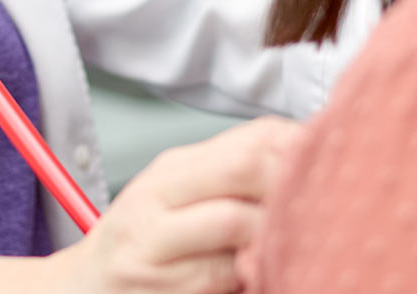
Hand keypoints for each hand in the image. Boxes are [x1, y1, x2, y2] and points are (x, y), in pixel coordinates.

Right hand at [52, 116, 303, 293]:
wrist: (85, 292)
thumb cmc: (147, 247)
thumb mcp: (180, 197)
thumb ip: (235, 175)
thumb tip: (308, 153)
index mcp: (173, 170)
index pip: (251, 138)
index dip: (301, 151)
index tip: (331, 170)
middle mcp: (158, 197)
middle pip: (246, 167)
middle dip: (291, 187)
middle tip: (321, 208)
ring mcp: (153, 246)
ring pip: (239, 225)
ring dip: (274, 238)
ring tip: (292, 245)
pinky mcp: (162, 288)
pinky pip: (224, 278)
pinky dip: (251, 276)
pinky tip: (260, 275)